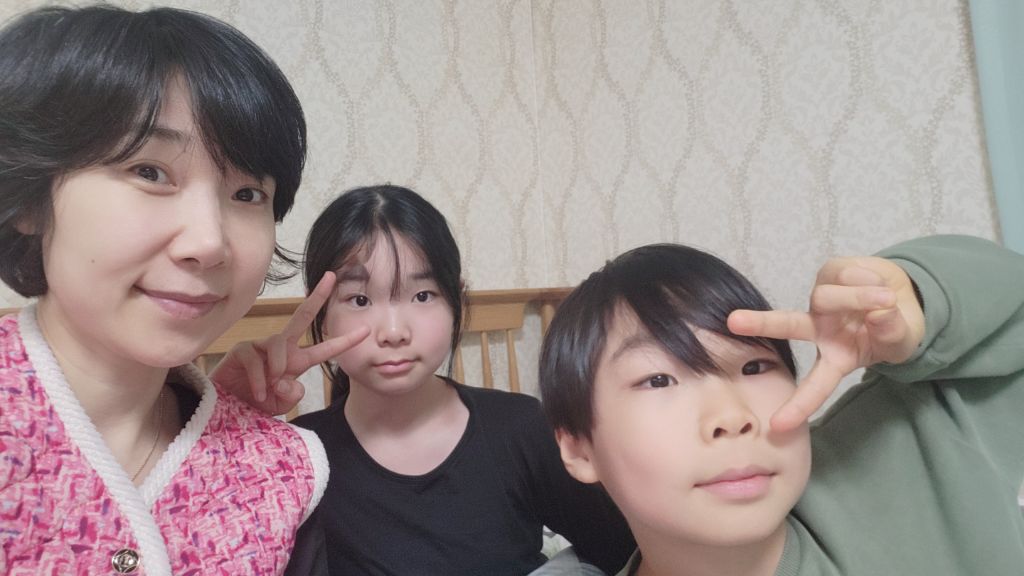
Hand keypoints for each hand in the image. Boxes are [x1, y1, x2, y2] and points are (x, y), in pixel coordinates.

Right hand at [210, 272, 368, 415]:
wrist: (228, 410)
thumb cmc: (256, 404)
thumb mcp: (281, 404)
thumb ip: (292, 394)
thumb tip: (290, 380)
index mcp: (297, 361)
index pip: (325, 349)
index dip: (345, 341)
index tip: (366, 330)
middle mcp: (282, 349)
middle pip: (302, 316)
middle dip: (318, 296)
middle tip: (331, 277)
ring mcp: (261, 347)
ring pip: (278, 343)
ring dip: (278, 367)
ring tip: (272, 387)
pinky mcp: (242, 350)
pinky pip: (255, 358)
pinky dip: (260, 378)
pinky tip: (259, 392)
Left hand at [728, 256, 924, 431]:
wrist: (901, 295)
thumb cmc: (891, 330)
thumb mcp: (897, 341)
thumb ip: (891, 331)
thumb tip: (880, 311)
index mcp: (834, 357)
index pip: (815, 385)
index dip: (799, 406)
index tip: (776, 427)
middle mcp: (819, 329)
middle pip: (789, 326)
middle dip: (762, 323)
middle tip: (733, 321)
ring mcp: (821, 300)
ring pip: (830, 297)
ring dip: (861, 298)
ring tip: (888, 300)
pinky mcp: (828, 272)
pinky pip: (846, 275)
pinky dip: (870, 281)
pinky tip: (878, 286)